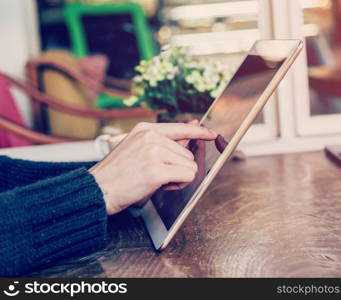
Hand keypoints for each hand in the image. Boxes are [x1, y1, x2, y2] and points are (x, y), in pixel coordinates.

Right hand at [89, 122, 216, 214]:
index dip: (198, 131)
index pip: (180, 127)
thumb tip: (191, 128)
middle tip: (157, 174)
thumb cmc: (117, 173)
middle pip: (188, 153)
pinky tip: (160, 186)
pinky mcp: (157, 170)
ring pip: (190, 165)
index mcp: (145, 129)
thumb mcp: (138, 149)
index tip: (211, 134)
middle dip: (178, 167)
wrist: (97, 190)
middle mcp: (151, 136)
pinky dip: (178, 184)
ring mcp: (154, 152)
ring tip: (154, 180)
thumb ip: (166, 141)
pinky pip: (187, 176)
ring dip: (178, 177)